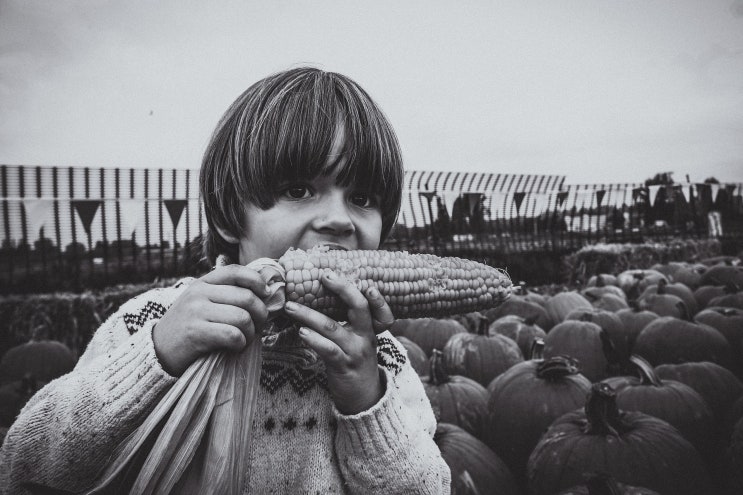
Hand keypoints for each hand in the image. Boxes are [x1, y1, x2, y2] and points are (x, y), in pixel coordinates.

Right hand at [152, 265, 269, 375]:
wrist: (157, 349)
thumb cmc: (188, 326)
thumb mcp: (201, 301)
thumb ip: (225, 294)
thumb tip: (264, 292)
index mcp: (203, 283)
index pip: (236, 271)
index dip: (257, 281)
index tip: (266, 293)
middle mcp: (199, 293)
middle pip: (246, 297)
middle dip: (260, 314)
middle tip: (258, 326)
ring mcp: (196, 312)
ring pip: (242, 317)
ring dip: (251, 332)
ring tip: (245, 338)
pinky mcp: (196, 333)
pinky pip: (232, 335)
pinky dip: (241, 343)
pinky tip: (236, 347)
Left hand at [284, 271, 394, 414]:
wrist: (364, 399)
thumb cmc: (355, 364)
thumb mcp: (358, 342)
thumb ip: (347, 323)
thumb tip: (322, 299)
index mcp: (370, 329)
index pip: (375, 305)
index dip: (372, 292)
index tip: (363, 280)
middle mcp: (365, 337)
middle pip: (359, 307)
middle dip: (342, 288)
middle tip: (325, 275)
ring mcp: (355, 352)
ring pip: (332, 327)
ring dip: (309, 315)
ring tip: (291, 307)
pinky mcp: (343, 366)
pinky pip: (328, 350)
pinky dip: (314, 339)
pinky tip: (301, 332)